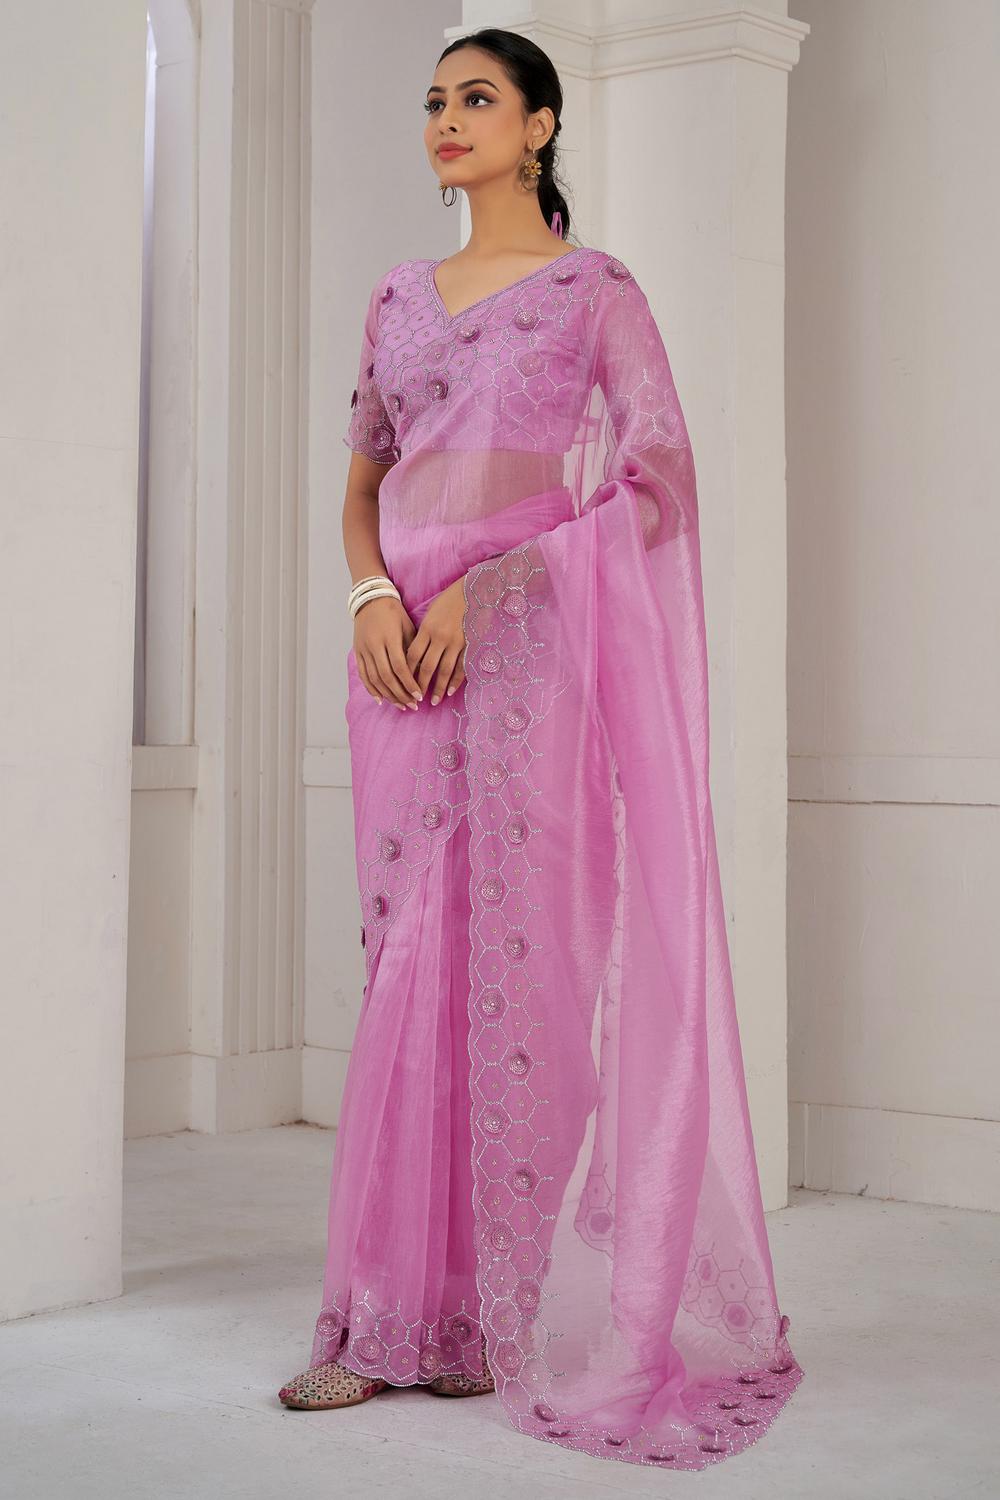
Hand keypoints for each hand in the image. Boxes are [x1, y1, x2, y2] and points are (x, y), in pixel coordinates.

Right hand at [353, 595, 422, 709]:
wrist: (370, 600)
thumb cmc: (394, 613)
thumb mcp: (407, 626)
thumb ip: (412, 649)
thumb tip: (420, 674)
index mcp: (389, 638)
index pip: (400, 667)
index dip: (410, 684)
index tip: (419, 696)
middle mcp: (374, 645)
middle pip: (387, 677)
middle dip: (401, 694)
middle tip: (412, 705)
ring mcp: (363, 650)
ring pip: (375, 679)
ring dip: (388, 695)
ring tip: (400, 705)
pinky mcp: (357, 652)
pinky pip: (363, 674)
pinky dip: (371, 689)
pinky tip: (380, 700)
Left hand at [405, 575, 466, 704]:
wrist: (473, 591)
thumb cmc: (449, 601)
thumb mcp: (431, 614)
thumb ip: (423, 634)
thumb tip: (415, 655)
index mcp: (427, 629)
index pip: (412, 655)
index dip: (406, 672)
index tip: (402, 683)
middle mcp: (440, 637)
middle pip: (426, 667)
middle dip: (420, 685)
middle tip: (416, 699)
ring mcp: (456, 642)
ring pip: (444, 671)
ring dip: (438, 688)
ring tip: (434, 700)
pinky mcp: (469, 645)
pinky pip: (461, 667)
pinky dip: (456, 681)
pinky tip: (451, 691)